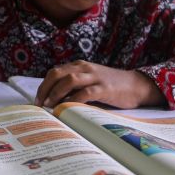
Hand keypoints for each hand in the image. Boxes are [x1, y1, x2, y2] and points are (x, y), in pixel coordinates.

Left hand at [34, 61, 162, 108]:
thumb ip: (75, 87)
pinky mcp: (105, 88)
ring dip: (56, 93)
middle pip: (58, 74)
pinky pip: (85, 92)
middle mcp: (85, 68)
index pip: (55, 72)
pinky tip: (67, 108)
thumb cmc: (111, 87)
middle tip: (40, 104)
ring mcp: (95, 77)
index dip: (43, 85)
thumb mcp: (90, 82)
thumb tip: (54, 101)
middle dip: (45, 89)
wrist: (136, 85)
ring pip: (69, 80)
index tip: (37, 100)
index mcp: (79, 66)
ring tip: (50, 106)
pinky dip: (74, 100)